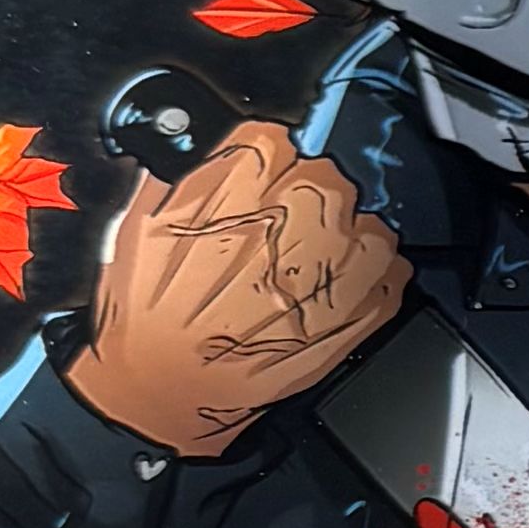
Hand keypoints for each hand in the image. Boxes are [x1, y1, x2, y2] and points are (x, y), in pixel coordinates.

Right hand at [66, 116, 410, 459]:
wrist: (160, 388)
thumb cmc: (142, 318)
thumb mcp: (138, 227)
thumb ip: (180, 180)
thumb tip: (203, 153)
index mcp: (232, 188)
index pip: (276, 139)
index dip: (270, 160)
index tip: (265, 178)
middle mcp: (286, 218)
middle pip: (326, 175)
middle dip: (309, 198)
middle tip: (283, 231)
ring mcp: (327, 264)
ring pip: (365, 218)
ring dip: (344, 236)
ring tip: (310, 265)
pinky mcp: (355, 310)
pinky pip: (390, 269)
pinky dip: (375, 275)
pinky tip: (339, 288)